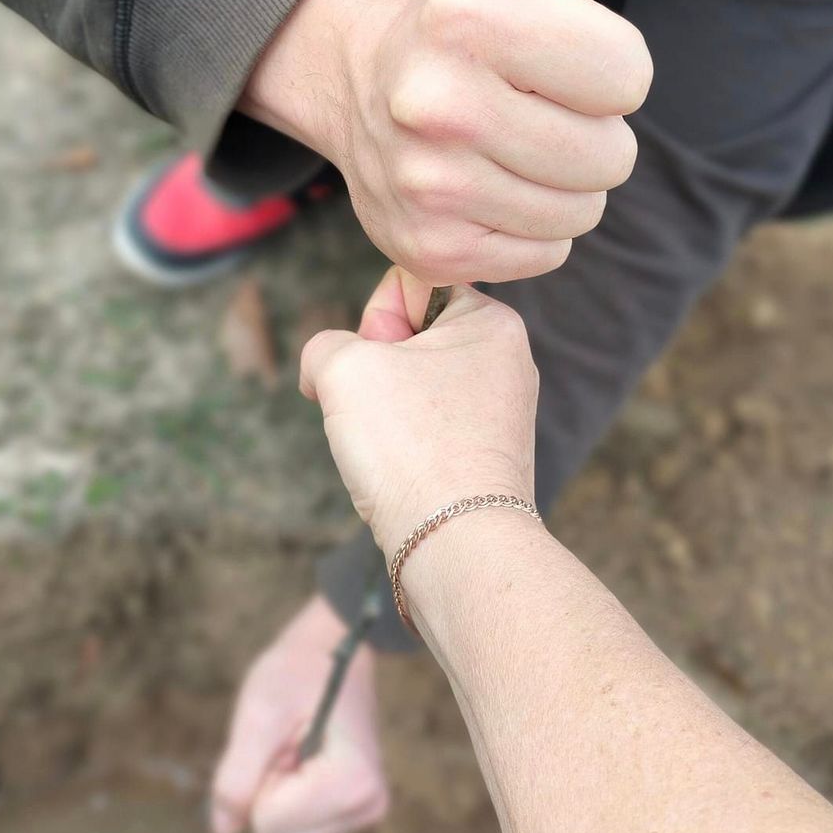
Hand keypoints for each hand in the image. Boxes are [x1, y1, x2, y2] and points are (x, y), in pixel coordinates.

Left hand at [209, 593, 387, 832]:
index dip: (260, 781)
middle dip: (267, 797)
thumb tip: (224, 832)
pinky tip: (301, 774)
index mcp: (352, 781)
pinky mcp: (354, 818)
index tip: (283, 740)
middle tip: (288, 745)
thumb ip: (236, 776)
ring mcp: (364, 815)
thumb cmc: (297, 672)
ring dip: (275, 809)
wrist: (334, 652)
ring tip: (294, 756)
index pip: (270, 823)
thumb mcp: (258, 711)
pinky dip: (286, 820)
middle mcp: (367, 807)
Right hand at [243, 0, 685, 284]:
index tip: (572, 61)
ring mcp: (431, 184)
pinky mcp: (431, 248)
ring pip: (583, 211)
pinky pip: (548, 252)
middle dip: (595, 133)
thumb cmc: (458, 26)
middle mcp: (438, 103)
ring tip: (520, 150)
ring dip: (568, 185)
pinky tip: (494, 188)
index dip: (614, 70)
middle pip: (612, 155)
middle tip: (544, 111)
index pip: (629, 75)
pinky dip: (534, 227)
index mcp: (469, 19)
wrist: (356, 91)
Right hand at [300, 271, 536, 557]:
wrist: (455, 546)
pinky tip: (401, 475)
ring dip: (382, 413)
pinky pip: (425, 432)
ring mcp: (501, 412)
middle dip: (375, 372)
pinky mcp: (487, 456)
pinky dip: (401, 448)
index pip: (408, 285)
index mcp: (493, 321)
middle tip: (378, 413)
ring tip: (389, 449)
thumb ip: (325, 344)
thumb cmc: (409, 446)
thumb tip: (329, 372)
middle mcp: (508, 362)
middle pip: (409, 339)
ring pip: (411, 388)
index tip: (378, 364)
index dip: (375, 321)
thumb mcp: (342, 366)